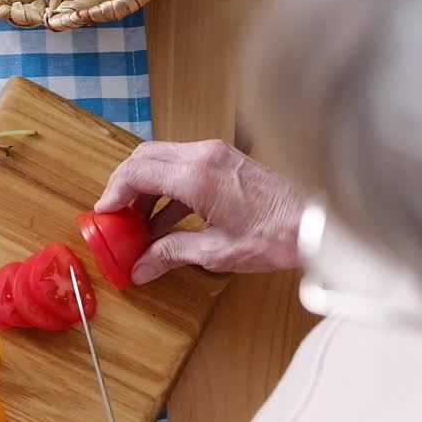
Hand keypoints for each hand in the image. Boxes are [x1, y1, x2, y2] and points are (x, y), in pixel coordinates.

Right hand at [96, 139, 305, 283]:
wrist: (317, 222)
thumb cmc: (275, 236)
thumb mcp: (217, 252)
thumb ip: (172, 254)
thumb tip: (140, 268)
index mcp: (197, 176)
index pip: (136, 172)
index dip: (113, 193)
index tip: (104, 214)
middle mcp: (203, 155)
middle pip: (144, 158)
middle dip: (124, 186)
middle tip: (116, 216)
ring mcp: (216, 153)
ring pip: (162, 159)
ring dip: (145, 187)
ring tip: (139, 224)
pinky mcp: (225, 160)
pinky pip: (183, 166)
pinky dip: (167, 188)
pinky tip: (165, 221)